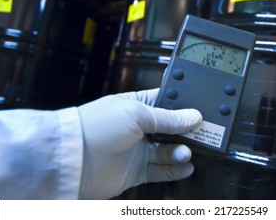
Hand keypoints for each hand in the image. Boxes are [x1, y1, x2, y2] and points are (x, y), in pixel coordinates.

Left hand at [77, 88, 201, 198]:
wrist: (72, 159)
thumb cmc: (96, 126)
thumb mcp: (136, 114)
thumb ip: (167, 118)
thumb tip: (193, 116)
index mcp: (138, 106)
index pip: (168, 104)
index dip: (185, 107)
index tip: (201, 112)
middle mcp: (140, 128)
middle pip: (173, 129)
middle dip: (188, 131)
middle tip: (203, 133)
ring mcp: (139, 150)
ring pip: (169, 151)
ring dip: (182, 151)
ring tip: (185, 152)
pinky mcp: (137, 171)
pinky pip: (162, 171)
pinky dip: (176, 170)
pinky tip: (186, 166)